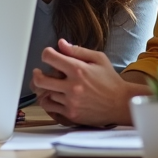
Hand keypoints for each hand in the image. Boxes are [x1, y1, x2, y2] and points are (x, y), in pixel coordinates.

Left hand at [30, 40, 144, 126]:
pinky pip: (51, 108)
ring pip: (44, 94)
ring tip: (49, 85)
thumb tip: (60, 43)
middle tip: (38, 72)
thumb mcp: (98, 59)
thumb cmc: (110, 81)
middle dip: (36, 74)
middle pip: (40, 79)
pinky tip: (53, 97)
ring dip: (44, 89)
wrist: (121, 103)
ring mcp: (71, 102)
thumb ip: (77, 50)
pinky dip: (49, 102)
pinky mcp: (72, 114)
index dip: (46, 54)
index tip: (49, 55)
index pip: (49, 57)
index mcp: (78, 69)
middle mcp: (72, 86)